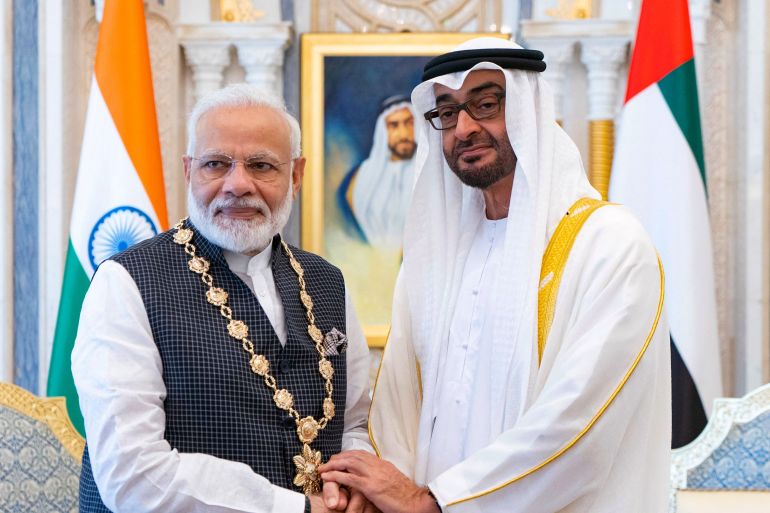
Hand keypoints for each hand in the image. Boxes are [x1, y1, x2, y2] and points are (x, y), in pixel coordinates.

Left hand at [319, 451, 438, 512]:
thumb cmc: (405, 495)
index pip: (360, 454)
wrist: (415, 502)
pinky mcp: (369, 485)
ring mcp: (372, 474)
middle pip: (352, 455)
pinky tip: (326, 476)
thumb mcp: (392, 480)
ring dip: (333, 464)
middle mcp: (376, 465)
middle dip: (337, 458)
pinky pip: (348, 477)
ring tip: (323, 468)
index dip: (347, 455)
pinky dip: (335, 475)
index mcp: (382, 463)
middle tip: (327, 463)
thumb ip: (381, 475)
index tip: (338, 459)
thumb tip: (374, 477)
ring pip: (348, 462)